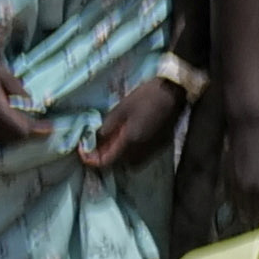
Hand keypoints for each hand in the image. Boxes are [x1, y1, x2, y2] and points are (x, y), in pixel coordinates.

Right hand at [0, 27, 42, 158]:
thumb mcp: (4, 75)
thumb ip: (19, 94)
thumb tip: (32, 108)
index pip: (20, 129)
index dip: (37, 130)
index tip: (50, 127)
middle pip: (9, 139)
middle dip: (26, 135)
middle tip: (40, 128)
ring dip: (12, 138)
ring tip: (25, 128)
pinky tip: (6, 128)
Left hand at [72, 63, 191, 174]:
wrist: (174, 92)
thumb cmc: (146, 97)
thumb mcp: (121, 108)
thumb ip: (107, 126)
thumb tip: (96, 138)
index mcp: (130, 141)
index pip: (107, 161)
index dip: (93, 159)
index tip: (84, 150)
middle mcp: (142, 150)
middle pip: (119, 166)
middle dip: (106, 159)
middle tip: (97, 147)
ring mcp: (154, 149)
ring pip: (132, 164)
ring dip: (120, 159)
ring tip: (114, 144)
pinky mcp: (161, 145)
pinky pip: (143, 157)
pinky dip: (132, 154)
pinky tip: (130, 141)